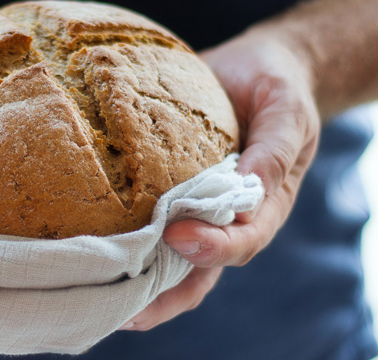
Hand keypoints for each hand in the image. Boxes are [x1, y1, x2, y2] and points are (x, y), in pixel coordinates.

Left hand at [120, 28, 320, 330]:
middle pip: (200, 271)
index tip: (177, 235)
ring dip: (137, 284)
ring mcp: (197, 209)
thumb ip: (275, 148)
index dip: (213, 246)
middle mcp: (229, 217)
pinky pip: (147, 223)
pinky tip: (89, 253)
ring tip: (95, 297)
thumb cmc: (277, 88)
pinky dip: (124, 242)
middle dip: (163, 296)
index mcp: (266, 204)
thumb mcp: (288, 110)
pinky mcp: (169, 190)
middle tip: (123, 309)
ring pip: (169, 260)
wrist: (258, 68)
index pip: (242, 240)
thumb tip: (251, 185)